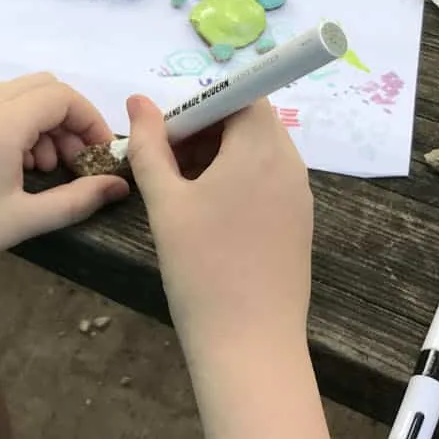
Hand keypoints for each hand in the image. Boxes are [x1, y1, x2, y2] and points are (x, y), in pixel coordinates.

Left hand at [0, 73, 130, 296]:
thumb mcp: (22, 221)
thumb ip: (76, 200)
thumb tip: (119, 186)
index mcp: (1, 124)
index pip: (62, 96)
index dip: (91, 120)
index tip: (100, 158)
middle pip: (41, 86)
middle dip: (68, 118)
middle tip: (75, 164)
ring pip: (15, 95)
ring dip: (41, 122)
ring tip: (44, 171)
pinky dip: (14, 126)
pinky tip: (12, 169)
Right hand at [125, 94, 315, 346]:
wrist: (249, 344)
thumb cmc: (201, 267)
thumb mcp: (165, 202)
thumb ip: (150, 145)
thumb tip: (138, 101)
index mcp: (262, 148)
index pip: (244, 94)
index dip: (203, 103)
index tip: (170, 134)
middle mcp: (290, 164)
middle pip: (251, 121)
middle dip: (207, 131)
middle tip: (166, 163)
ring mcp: (300, 196)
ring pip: (258, 153)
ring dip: (219, 157)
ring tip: (180, 193)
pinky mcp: (299, 224)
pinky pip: (268, 182)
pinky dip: (237, 182)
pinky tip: (206, 218)